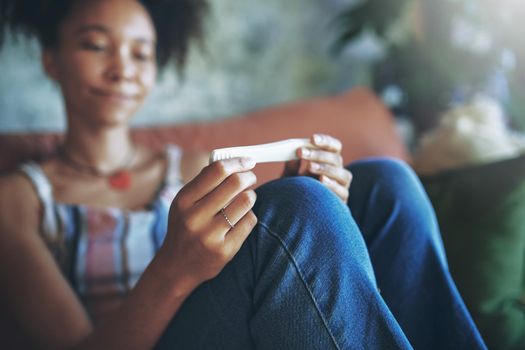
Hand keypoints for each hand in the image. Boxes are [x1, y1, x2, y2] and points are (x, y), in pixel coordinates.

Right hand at [160, 157, 257, 293]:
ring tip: (246, 198)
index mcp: (184, 200)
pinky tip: (241, 218)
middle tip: (251, 177)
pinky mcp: (224, 250)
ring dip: (251, 195)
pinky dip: (249, 215)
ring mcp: (210, 235)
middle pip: (235, 184)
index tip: (248, 161)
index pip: (217, 171)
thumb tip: (231, 160)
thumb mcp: (185, 203)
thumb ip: (204, 181)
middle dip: (249, 176)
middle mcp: (195, 217)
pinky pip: (249, 221)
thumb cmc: (185, 226)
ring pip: (246, 202)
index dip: (237, 162)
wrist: (177, 267)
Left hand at [283, 134, 351, 201]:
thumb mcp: (290, 178)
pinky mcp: (342, 200)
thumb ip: (291, 168)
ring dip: (326, 168)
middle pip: (336, 158)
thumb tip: (291, 157)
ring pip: (342, 173)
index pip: (333, 146)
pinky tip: (321, 181)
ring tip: (310, 167)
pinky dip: (332, 185)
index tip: (312, 138)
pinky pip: (342, 191)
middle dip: (318, 154)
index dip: (325, 141)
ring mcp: (342, 186)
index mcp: (329, 161)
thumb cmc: (298, 191)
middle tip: (301, 152)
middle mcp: (338, 171)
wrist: (301, 215)